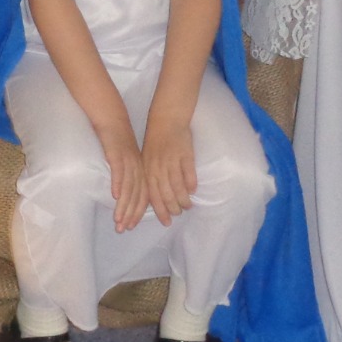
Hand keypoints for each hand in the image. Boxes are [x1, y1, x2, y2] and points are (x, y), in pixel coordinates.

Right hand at [97, 119, 147, 232]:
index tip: (131, 227)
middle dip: (130, 214)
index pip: (142, 196)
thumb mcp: (126, 160)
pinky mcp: (118, 155)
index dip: (137, 213)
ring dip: (123, 205)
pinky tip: (114, 196)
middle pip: (136, 196)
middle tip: (123, 229)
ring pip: (128, 188)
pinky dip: (118, 184)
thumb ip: (127, 176)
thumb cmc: (117, 141)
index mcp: (140, 171)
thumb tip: (122, 195)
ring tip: (118, 219)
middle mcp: (137, 169)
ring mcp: (128, 162)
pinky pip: (119, 171)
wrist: (112, 119)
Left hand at [138, 113, 197, 227]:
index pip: (152, 194)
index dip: (159, 210)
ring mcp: (172, 160)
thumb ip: (151, 177)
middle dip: (172, 208)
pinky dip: (191, 183)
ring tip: (188, 206)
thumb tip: (156, 199)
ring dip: (183, 199)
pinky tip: (193, 191)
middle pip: (165, 193)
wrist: (166, 119)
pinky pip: (188, 172)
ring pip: (177, 186)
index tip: (166, 222)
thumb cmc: (156, 141)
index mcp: (148, 168)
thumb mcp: (148, 159)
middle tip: (178, 214)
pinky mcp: (185, 153)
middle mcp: (158, 166)